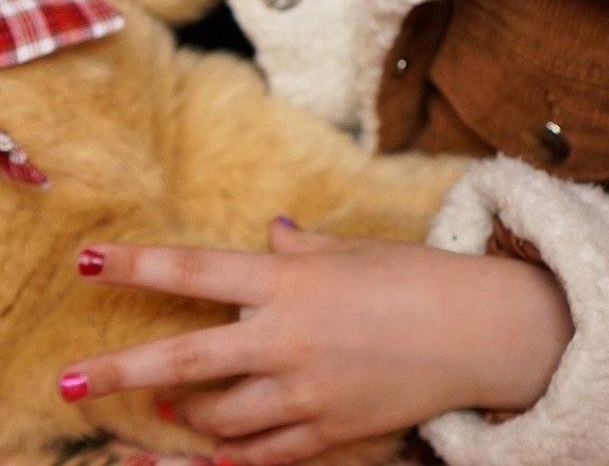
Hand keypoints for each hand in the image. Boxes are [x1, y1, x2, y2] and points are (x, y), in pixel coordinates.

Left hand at [59, 219, 574, 465]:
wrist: (474, 331)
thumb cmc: (412, 276)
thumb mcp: (352, 251)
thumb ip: (303, 249)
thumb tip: (273, 232)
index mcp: (287, 281)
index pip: (194, 271)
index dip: (136, 264)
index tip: (88, 260)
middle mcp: (283, 337)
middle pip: (182, 361)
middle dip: (118, 372)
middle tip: (68, 381)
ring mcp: (300, 391)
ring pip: (215, 416)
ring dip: (189, 413)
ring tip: (175, 410)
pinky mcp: (324, 430)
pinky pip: (258, 455)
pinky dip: (230, 454)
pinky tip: (211, 451)